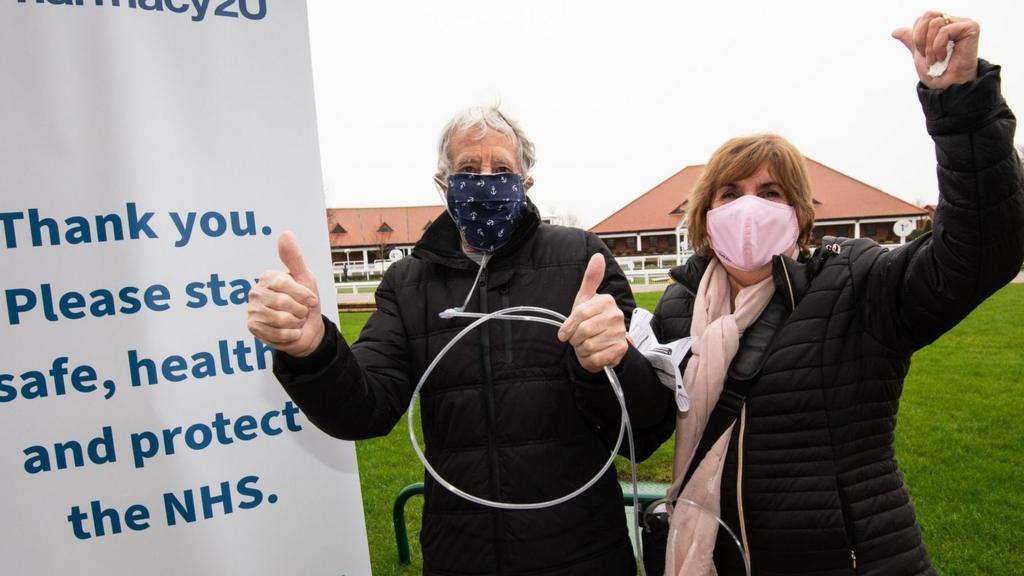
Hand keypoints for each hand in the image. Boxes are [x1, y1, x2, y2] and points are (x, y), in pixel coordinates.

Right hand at [246, 231, 324, 356]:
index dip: (303, 295)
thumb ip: (294, 258)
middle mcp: (256, 291)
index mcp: (268, 277)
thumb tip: (285, 233)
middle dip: (300, 310)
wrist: (308, 330)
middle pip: (283, 302)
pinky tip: (289, 331)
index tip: (311, 300)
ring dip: (295, 323)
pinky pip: (277, 334)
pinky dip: (290, 335)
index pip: (285, 283)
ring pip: (280, 319)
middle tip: (300, 312)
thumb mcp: (306, 278)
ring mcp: (252, 309)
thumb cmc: (307, 303)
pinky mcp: (253, 327)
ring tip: (294, 320)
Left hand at [557, 253, 628, 372]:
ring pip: (589, 345)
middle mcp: (616, 315)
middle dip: (575, 339)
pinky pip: (597, 357)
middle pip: (583, 331)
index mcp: (606, 301)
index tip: (564, 333)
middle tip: (578, 339)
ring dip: (582, 349)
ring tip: (587, 345)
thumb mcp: (585, 299)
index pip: (579, 313)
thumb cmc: (590, 320)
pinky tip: (594, 353)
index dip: (568, 326)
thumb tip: (598, 256)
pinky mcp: (621, 349)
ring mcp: (620, 332)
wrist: (602, 344)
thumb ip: (591, 278)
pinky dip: (590, 359)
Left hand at [892, 11, 979, 89]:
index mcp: (943, 26)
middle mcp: (954, 22)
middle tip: (925, 56)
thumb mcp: (919, 54)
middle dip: (920, 38)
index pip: (922, 19)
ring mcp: (963, 23)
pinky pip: (944, 31)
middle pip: (928, 15)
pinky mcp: (971, 28)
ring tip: (935, 60)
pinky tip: (943, 58)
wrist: (947, 87)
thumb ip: (911, 40)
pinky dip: (938, 47)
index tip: (922, 54)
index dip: (916, 36)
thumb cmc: (937, 73)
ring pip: (935, 23)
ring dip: (930, 46)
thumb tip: (895, 31)